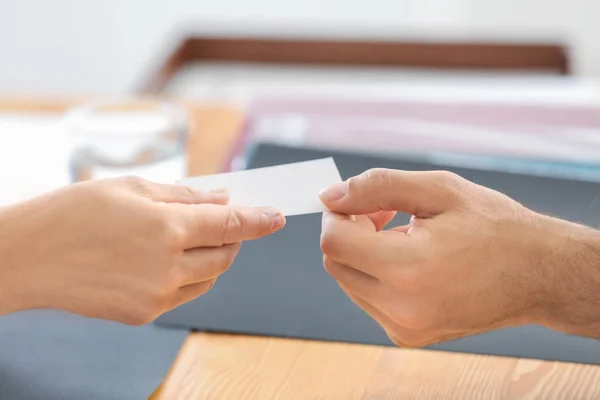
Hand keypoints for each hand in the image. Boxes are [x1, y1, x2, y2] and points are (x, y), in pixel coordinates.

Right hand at [0, 176, 284, 323]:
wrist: (26, 257)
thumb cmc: (73, 212)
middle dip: (234, 237)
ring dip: (213, 258)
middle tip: (224, 222)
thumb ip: (185, 196)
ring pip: (209, 277)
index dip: (259, 220)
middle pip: (226, 254)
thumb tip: (223, 199)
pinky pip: (185, 294)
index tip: (277, 217)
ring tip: (190, 240)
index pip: (231, 224)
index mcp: (167, 227)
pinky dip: (189, 276)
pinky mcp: (144, 314)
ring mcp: (157, 295)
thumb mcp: (132, 188)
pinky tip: (167, 261)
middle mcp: (168, 266)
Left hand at [319, 169, 599, 346]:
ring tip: (403, 236)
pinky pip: (368, 298)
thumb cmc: (495, 227)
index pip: (333, 242)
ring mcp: (404, 327)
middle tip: (383, 214)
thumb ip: (376, 188)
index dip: (337, 215)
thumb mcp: (438, 190)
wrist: (538, 274)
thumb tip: (329, 196)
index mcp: (410, 268)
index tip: (356, 202)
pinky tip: (408, 260)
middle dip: (349, 232)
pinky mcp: (408, 335)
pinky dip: (375, 275)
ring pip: (348, 281)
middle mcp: (402, 307)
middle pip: (335, 262)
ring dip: (362, 253)